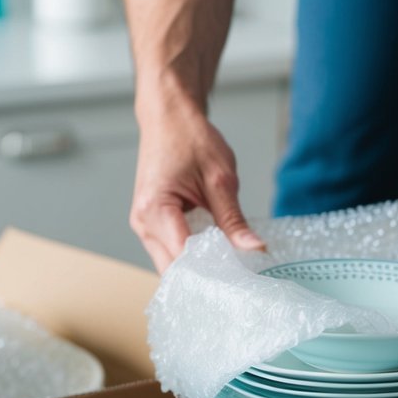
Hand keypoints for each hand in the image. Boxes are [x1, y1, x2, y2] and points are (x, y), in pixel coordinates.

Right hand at [130, 99, 265, 272]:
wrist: (168, 116)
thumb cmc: (188, 138)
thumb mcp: (220, 179)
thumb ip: (234, 220)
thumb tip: (254, 249)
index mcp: (156, 211)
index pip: (183, 258)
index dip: (211, 272)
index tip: (239, 278)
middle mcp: (143, 223)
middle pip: (172, 270)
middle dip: (203, 278)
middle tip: (236, 281)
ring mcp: (144, 226)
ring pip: (170, 264)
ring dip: (197, 268)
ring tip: (228, 268)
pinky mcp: (151, 224)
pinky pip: (170, 250)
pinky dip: (191, 256)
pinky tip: (214, 253)